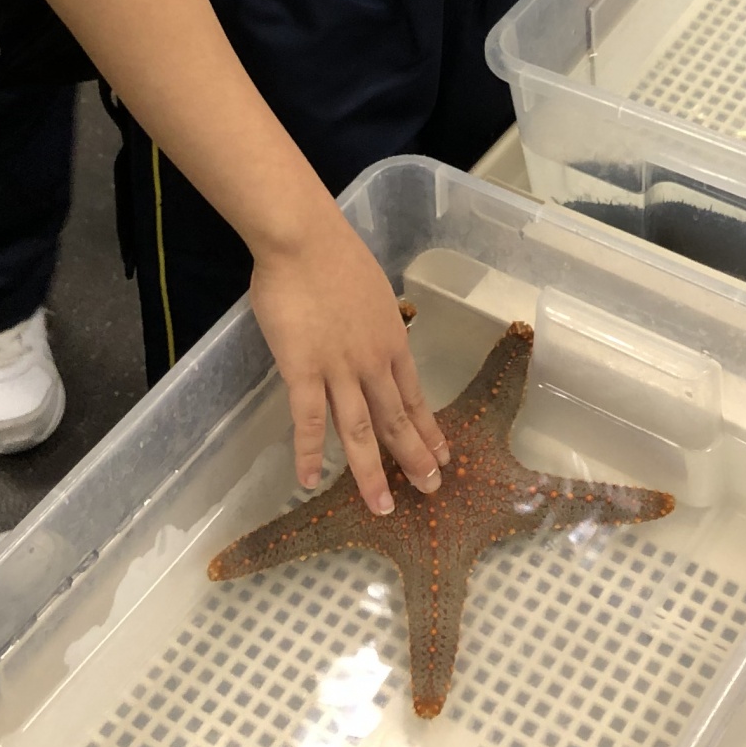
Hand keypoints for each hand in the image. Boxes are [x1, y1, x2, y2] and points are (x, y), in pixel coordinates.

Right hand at [249, 212, 449, 515]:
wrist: (305, 240)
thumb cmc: (335, 256)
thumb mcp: (372, 292)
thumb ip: (373, 322)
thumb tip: (370, 332)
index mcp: (392, 341)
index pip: (414, 396)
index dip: (427, 430)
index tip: (442, 457)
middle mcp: (374, 363)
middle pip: (396, 420)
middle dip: (413, 459)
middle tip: (429, 492)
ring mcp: (340, 369)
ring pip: (360, 430)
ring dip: (371, 471)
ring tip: (381, 506)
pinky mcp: (303, 370)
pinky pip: (308, 420)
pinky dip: (309, 452)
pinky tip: (307, 481)